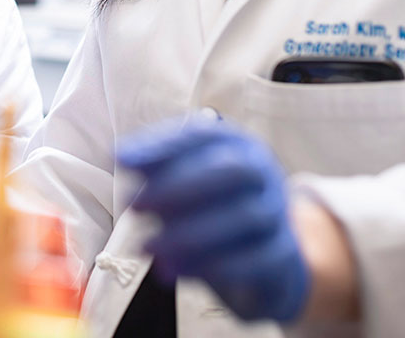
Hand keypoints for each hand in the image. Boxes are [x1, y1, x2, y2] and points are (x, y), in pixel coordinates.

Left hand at [117, 117, 308, 322]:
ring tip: (146, 247)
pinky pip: (255, 259)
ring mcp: (277, 211)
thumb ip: (159, 167)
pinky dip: (213, 266)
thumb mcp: (186, 182)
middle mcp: (262, 171)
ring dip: (189, 233)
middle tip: (135, 206)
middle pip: (229, 170)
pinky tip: (175, 270)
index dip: (162, 146)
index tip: (122, 159)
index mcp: (237, 144)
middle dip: (178, 186)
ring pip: (242, 216)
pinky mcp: (282, 253)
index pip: (203, 135)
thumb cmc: (215, 207)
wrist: (265, 257)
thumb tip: (124, 156)